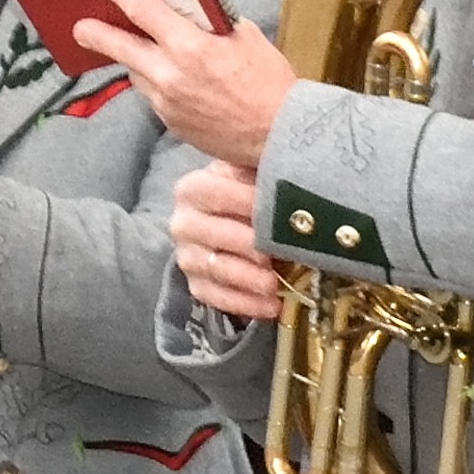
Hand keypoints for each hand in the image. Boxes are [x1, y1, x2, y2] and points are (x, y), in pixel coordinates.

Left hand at [77, 0, 294, 164]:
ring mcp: (168, 103)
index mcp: (191, 47)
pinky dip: (157, 83)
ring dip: (135, 60)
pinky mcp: (171, 123)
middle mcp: (171, 76)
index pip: (142, 9)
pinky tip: (172, 79)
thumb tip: (191, 10)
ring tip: (140, 50)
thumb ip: (212, 23)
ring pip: (137, 73)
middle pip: (122, 47)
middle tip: (81, 27)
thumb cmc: (270, 85)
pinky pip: (153, 95)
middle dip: (97, 34)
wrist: (280, 137)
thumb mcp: (245, 38)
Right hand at [169, 161, 284, 324]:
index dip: (247, 201)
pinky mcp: (196, 284)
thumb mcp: (253, 172)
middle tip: (276, 253)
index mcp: (193, 189)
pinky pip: (216, 298)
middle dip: (248, 245)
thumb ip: (263, 167)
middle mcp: (182, 222)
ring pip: (216, 268)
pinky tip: (270, 306)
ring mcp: (187, 256)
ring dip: (247, 279)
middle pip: (215, 234)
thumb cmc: (250, 192)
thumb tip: (291, 167)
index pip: (216, 193)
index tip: (278, 211)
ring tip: (275, 285)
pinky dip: (244, 304)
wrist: (232, 220)